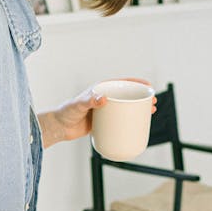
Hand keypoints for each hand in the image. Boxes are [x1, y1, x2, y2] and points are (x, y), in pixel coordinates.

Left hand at [39, 80, 155, 147]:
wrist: (58, 127)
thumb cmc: (66, 112)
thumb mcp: (78, 105)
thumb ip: (89, 101)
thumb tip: (103, 99)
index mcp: (100, 90)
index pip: (121, 83)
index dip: (136, 83)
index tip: (148, 85)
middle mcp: (104, 98)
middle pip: (127, 95)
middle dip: (141, 97)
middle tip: (153, 102)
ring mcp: (104, 110)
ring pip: (125, 108)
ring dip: (138, 109)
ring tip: (150, 112)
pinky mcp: (103, 121)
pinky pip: (119, 120)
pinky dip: (129, 121)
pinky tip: (137, 125)